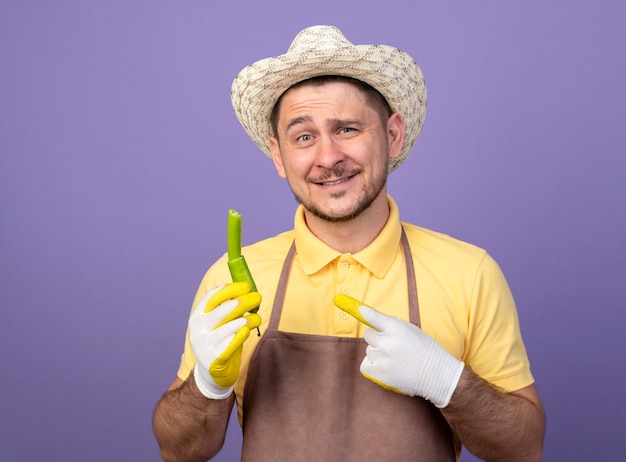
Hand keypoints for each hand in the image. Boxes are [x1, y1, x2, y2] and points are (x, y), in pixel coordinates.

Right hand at [189, 282, 261, 398]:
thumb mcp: (220, 324)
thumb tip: (248, 291)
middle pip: (222, 310)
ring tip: (256, 317)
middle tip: (257, 298)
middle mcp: (199, 329)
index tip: (246, 286)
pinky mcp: (215, 359)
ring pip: (228, 327)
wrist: (211, 375)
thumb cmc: (220, 343)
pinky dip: (240, 335)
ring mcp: (205, 345)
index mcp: (198, 317)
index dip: (230, 289)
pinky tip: (247, 330)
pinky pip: (231, 344)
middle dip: (242, 302)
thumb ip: (229, 309)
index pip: (212, 297)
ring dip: (246, 319)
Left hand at [334, 294, 463, 407]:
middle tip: (391, 345)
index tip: (343, 302)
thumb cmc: (426, 350)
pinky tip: (387, 367)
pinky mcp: (379, 373)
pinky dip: (373, 366)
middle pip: (368, 335)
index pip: (374, 317)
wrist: (436, 375)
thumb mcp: (412, 330)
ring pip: (369, 350)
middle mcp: (387, 342)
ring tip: (395, 359)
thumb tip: (374, 319)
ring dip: (377, 353)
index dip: (362, 312)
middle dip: (377, 338)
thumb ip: (393, 324)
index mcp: (397, 328)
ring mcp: (382, 358)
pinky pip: (366, 365)